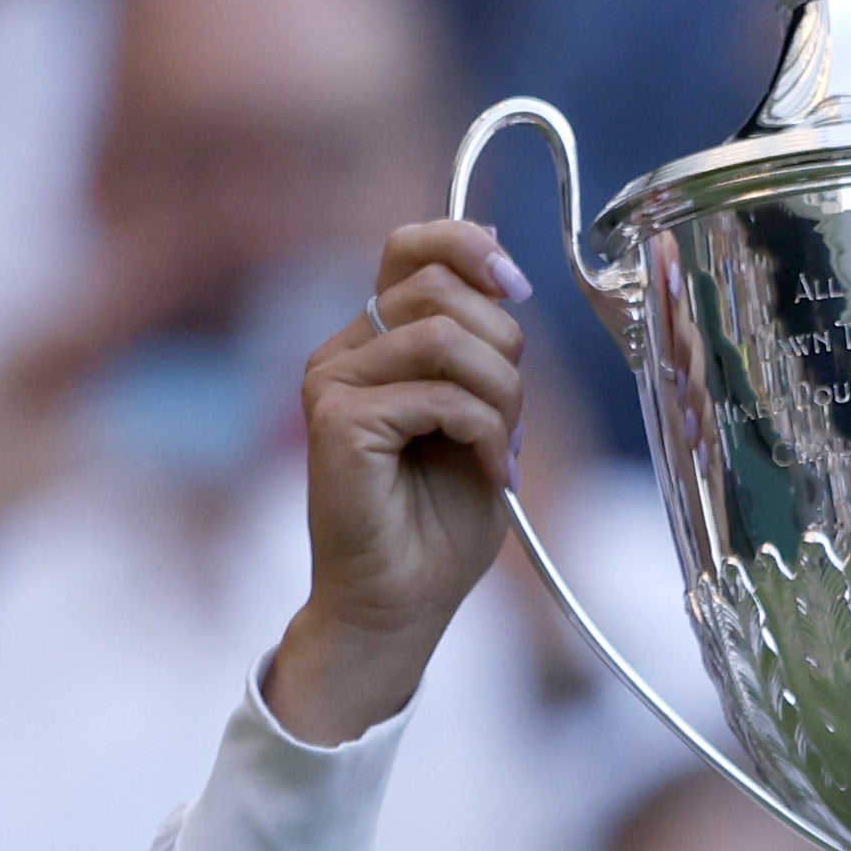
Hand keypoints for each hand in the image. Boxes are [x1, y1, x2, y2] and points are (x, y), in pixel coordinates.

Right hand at [263, 220, 526, 746]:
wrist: (399, 604)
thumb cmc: (439, 524)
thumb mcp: (481, 419)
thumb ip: (483, 353)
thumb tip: (504, 275)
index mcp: (375, 343)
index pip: (410, 248)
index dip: (469, 245)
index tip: (517, 286)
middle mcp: (345, 351)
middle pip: (442, 288)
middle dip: (505, 349)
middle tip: (508, 420)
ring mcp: (333, 381)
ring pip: (444, 336)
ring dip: (499, 394)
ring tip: (497, 449)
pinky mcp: (338, 420)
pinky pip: (438, 393)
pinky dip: (483, 430)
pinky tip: (486, 469)